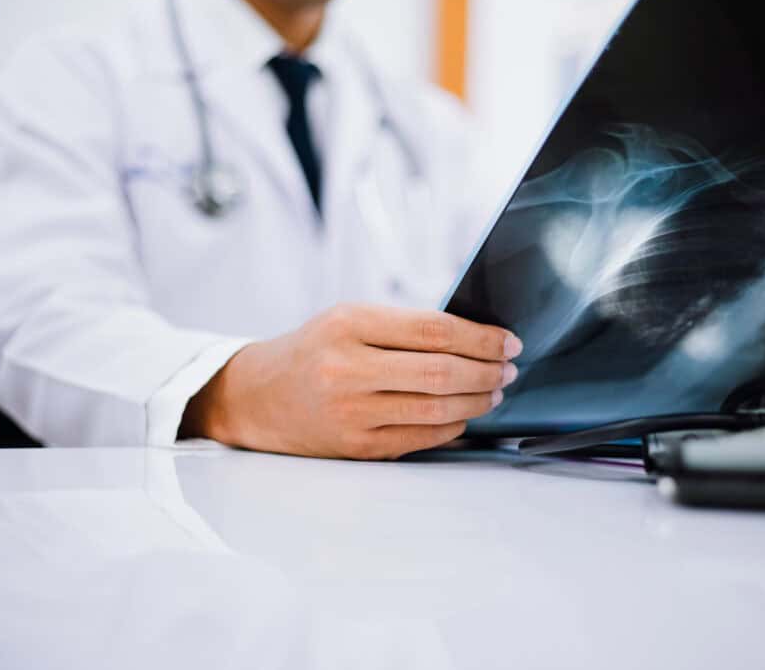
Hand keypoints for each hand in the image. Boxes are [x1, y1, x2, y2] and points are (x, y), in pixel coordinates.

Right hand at [181, 305, 521, 459]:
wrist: (256, 396)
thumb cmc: (311, 351)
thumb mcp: (346, 319)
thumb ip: (402, 327)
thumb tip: (474, 339)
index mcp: (348, 325)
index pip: (433, 330)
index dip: (480, 338)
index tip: (508, 342)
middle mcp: (347, 369)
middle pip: (441, 372)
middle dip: (486, 372)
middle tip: (508, 369)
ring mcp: (351, 413)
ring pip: (436, 410)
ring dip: (477, 401)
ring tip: (494, 391)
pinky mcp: (355, 447)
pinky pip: (420, 438)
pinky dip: (452, 427)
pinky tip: (464, 415)